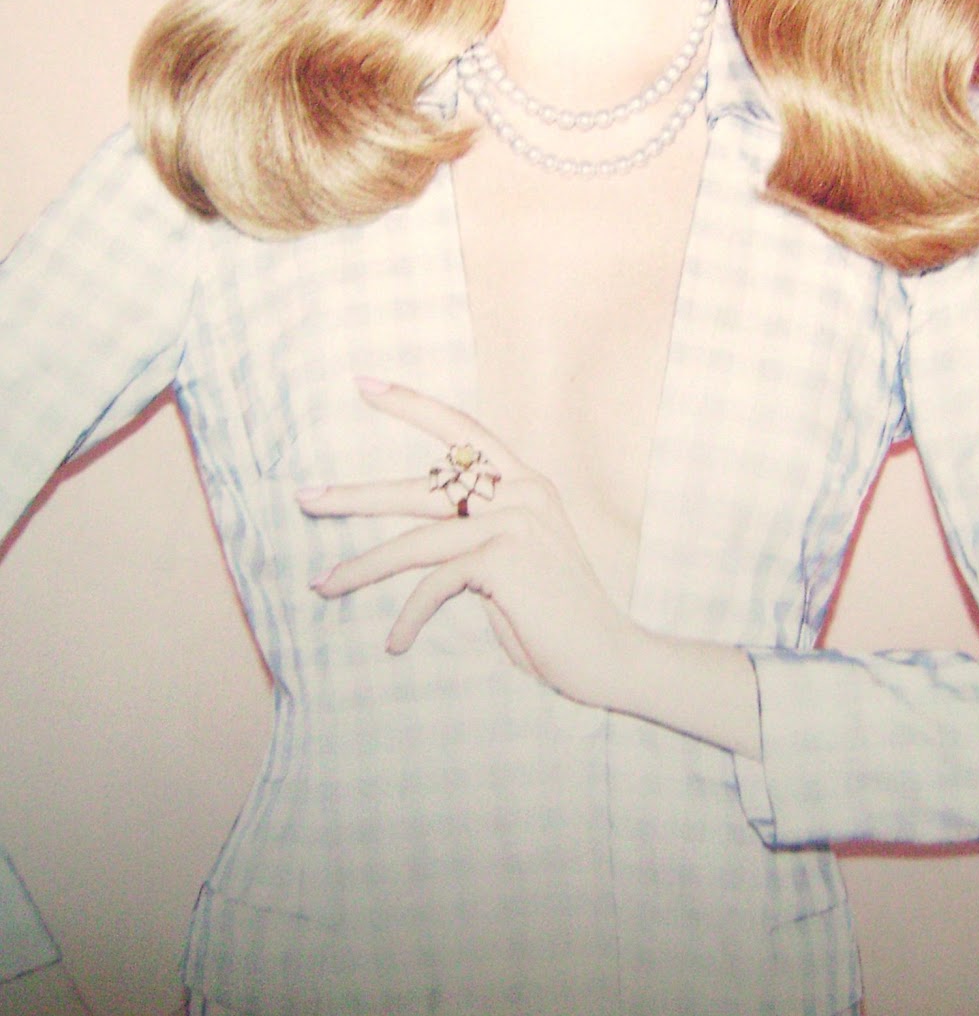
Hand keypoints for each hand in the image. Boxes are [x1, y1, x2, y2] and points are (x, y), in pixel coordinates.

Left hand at [298, 380, 643, 709]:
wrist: (610, 657)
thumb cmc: (556, 617)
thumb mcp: (517, 562)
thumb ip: (479, 537)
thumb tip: (417, 539)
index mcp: (528, 483)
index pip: (463, 429)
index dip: (411, 404)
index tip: (364, 384)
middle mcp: (524, 492)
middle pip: (423, 484)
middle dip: (358, 496)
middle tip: (305, 498)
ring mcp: (516, 523)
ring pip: (417, 539)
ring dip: (362, 566)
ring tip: (322, 586)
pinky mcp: (505, 560)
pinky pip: (434, 585)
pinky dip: (409, 617)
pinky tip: (396, 643)